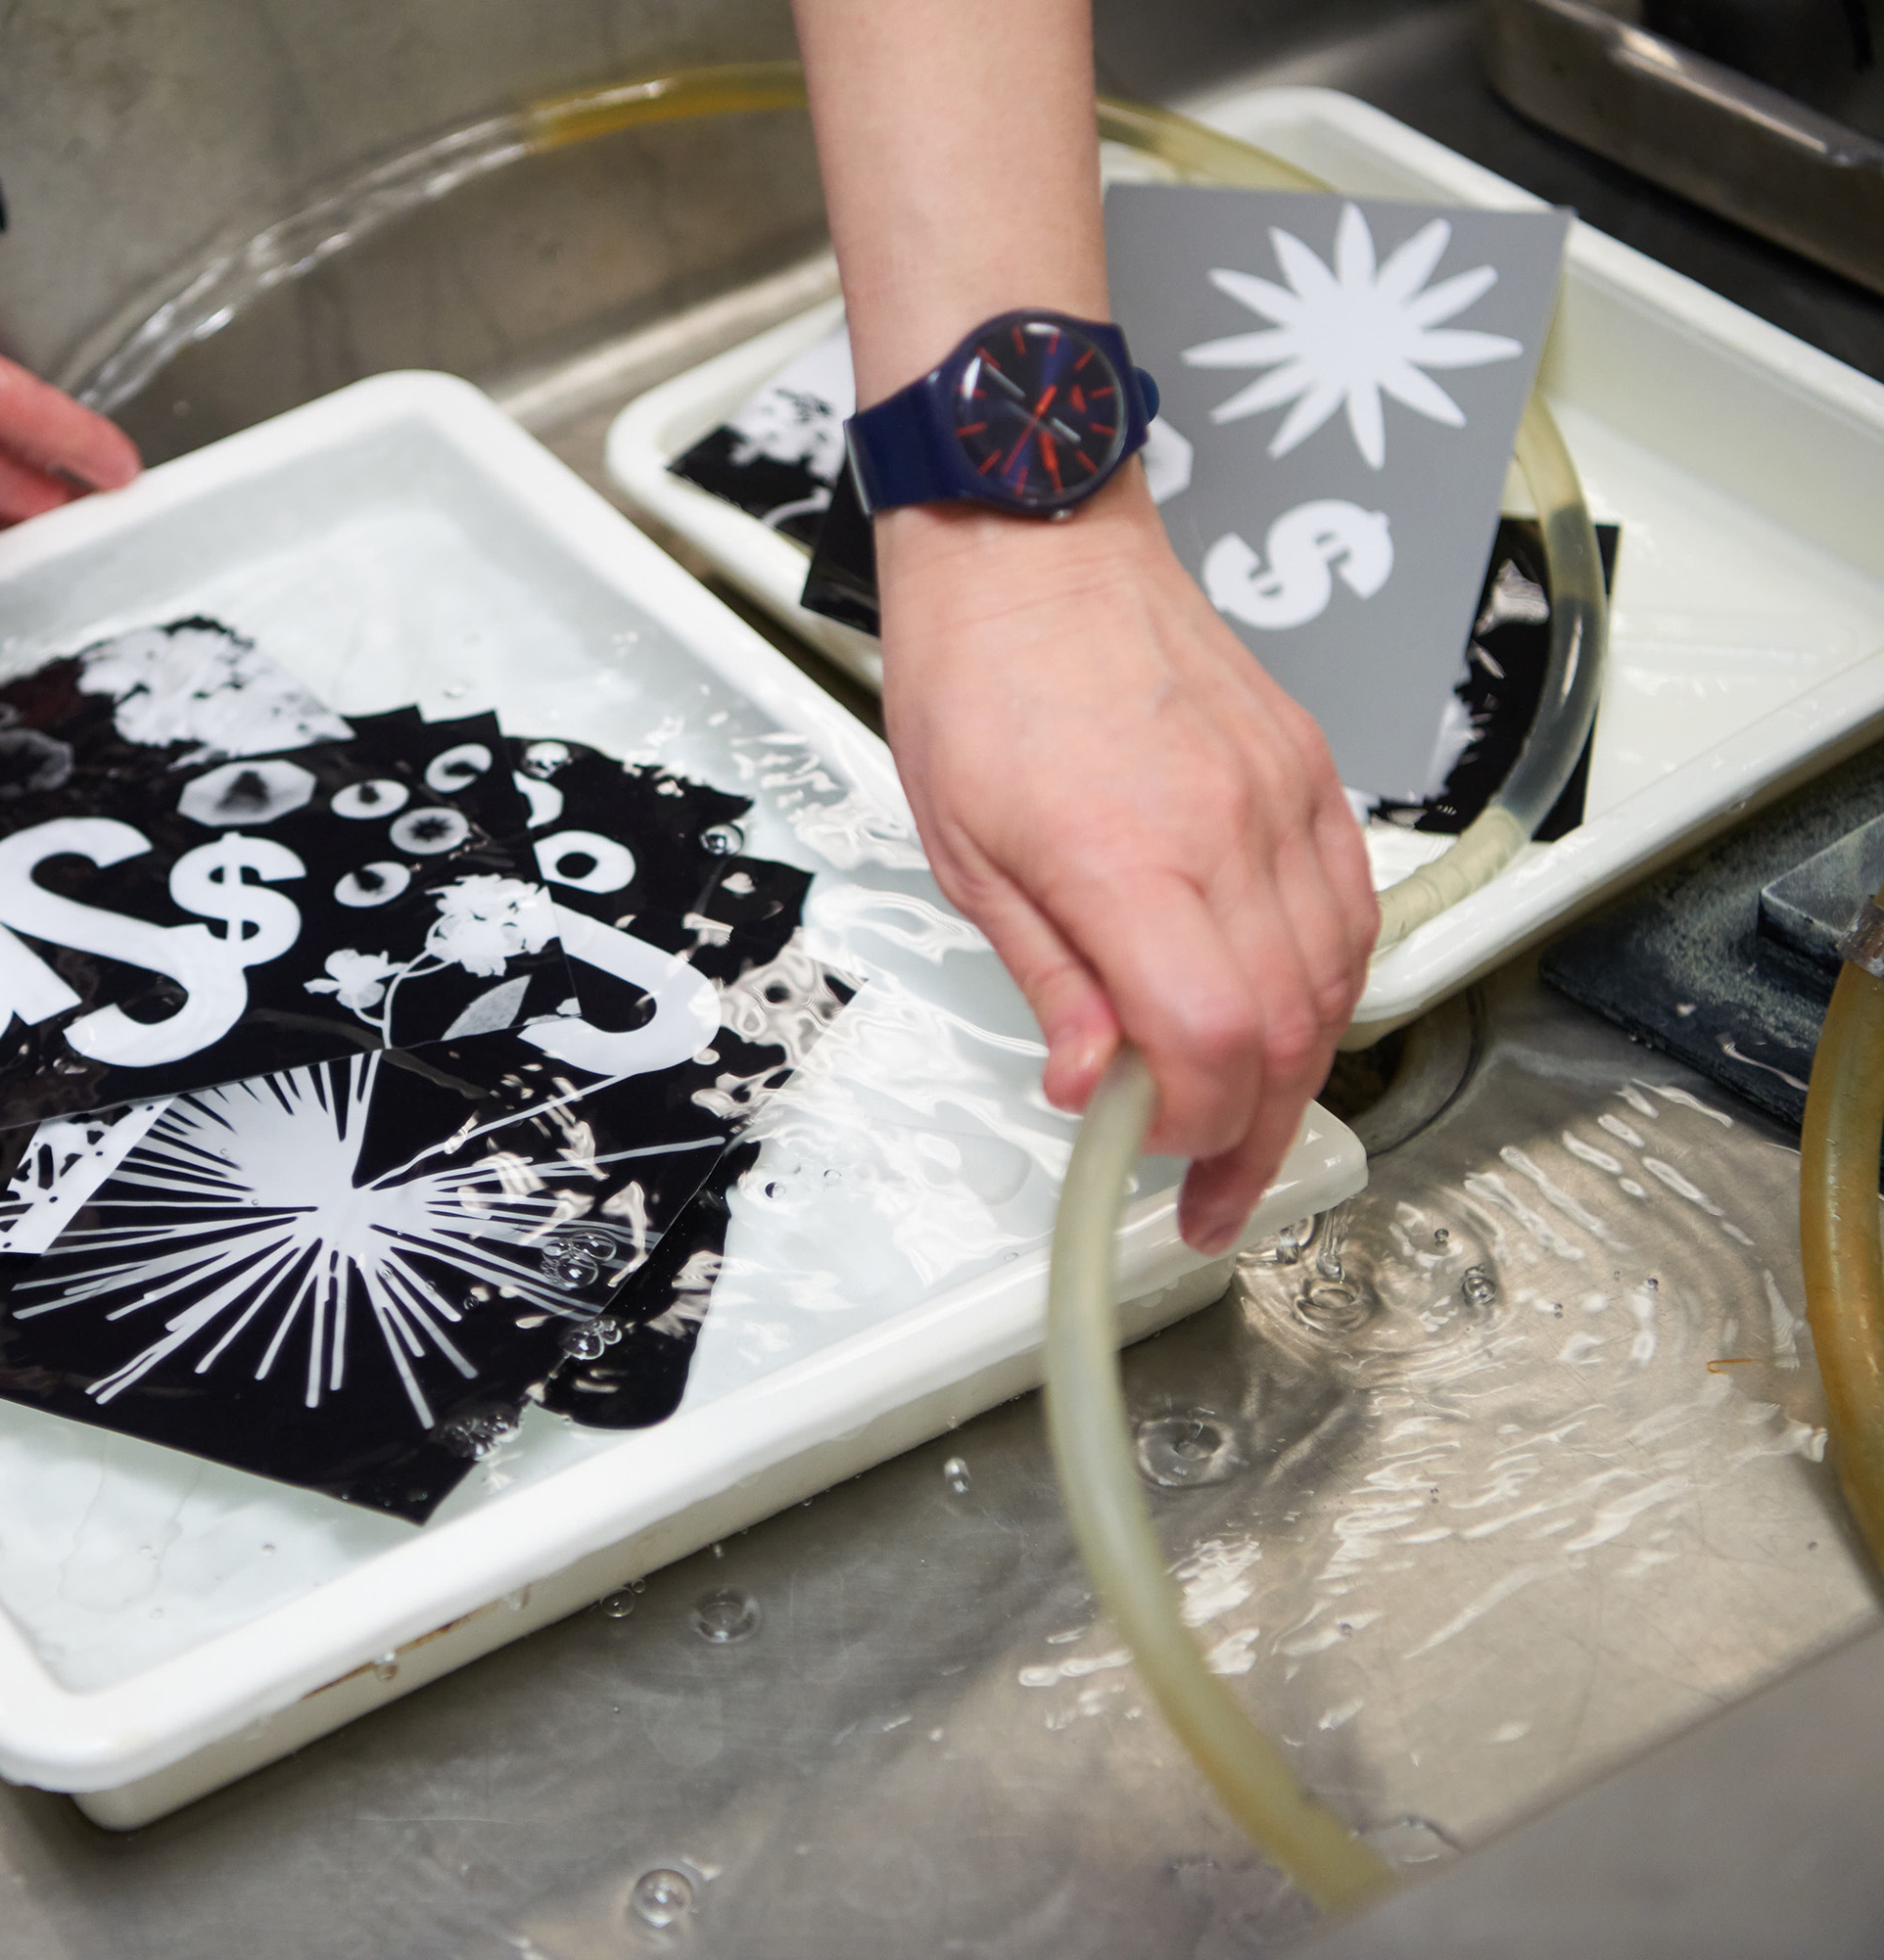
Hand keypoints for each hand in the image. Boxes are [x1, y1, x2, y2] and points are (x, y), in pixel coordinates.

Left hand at [876, 472, 1377, 1252]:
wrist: (1032, 545)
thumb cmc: (979, 678)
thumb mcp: (967, 856)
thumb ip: (1048, 978)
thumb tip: (1087, 1084)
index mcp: (1127, 857)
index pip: (1207, 1042)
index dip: (1193, 1128)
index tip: (1152, 1160)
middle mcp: (1226, 829)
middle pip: (1286, 1030)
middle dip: (1253, 1135)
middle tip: (1213, 1194)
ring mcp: (1282, 797)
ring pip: (1335, 978)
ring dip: (1297, 1072)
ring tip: (1243, 1125)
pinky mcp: (1309, 773)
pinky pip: (1350, 908)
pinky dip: (1326, 984)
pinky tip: (1283, 1019)